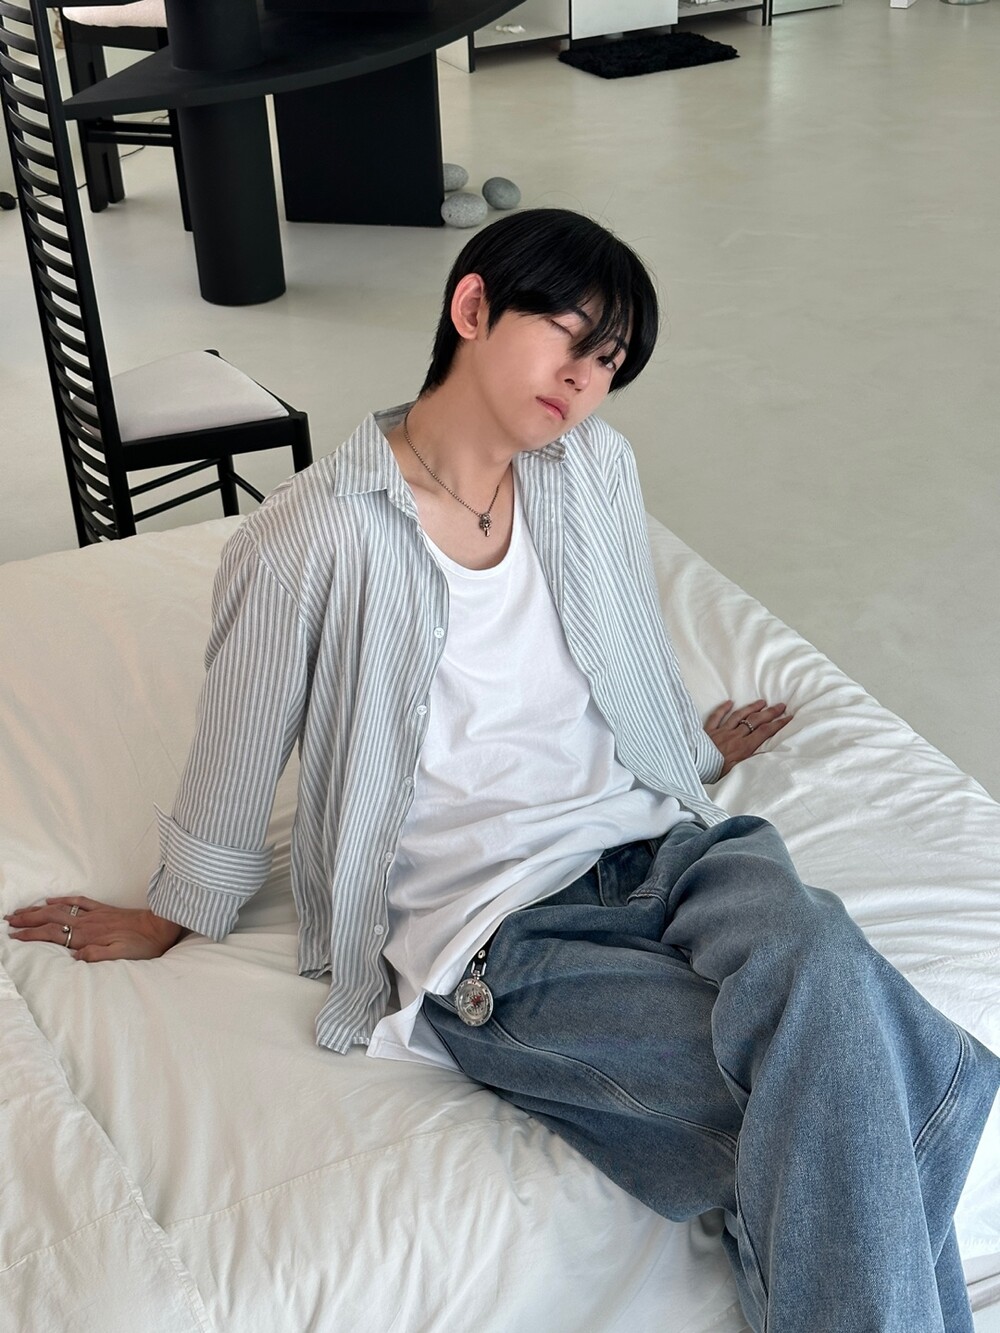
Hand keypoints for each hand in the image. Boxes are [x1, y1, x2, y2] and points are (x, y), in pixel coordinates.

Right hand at [4, 896, 184, 961]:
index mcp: (88, 936)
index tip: (14, 935)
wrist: (161, 926)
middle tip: (9, 920)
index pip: (52, 935)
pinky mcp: (104, 908)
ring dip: (39, 909)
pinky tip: (52, 899)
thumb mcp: (121, 956)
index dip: (32, 935)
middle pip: (51, 918)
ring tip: (22, 910)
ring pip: (60, 908)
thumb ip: (97, 956)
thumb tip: (75, 956)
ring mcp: (95, 914)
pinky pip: (79, 900)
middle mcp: (87, 923)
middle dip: (28, 919)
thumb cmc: (143, 946)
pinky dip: (63, 899)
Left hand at [705, 699, 792, 778]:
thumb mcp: (737, 771)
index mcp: (743, 748)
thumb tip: (767, 753)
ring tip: (762, 702)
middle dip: (769, 712)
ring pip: (738, 716)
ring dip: (751, 708)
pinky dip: (723, 708)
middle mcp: (734, 736)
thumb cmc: (715, 773)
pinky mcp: (708, 730)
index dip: (778, 724)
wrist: (693, 768)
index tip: (789, 717)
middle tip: (780, 705)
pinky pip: (716, 716)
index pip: (764, 732)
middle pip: (755, 721)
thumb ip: (751, 761)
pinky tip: (729, 702)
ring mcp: (721, 731)